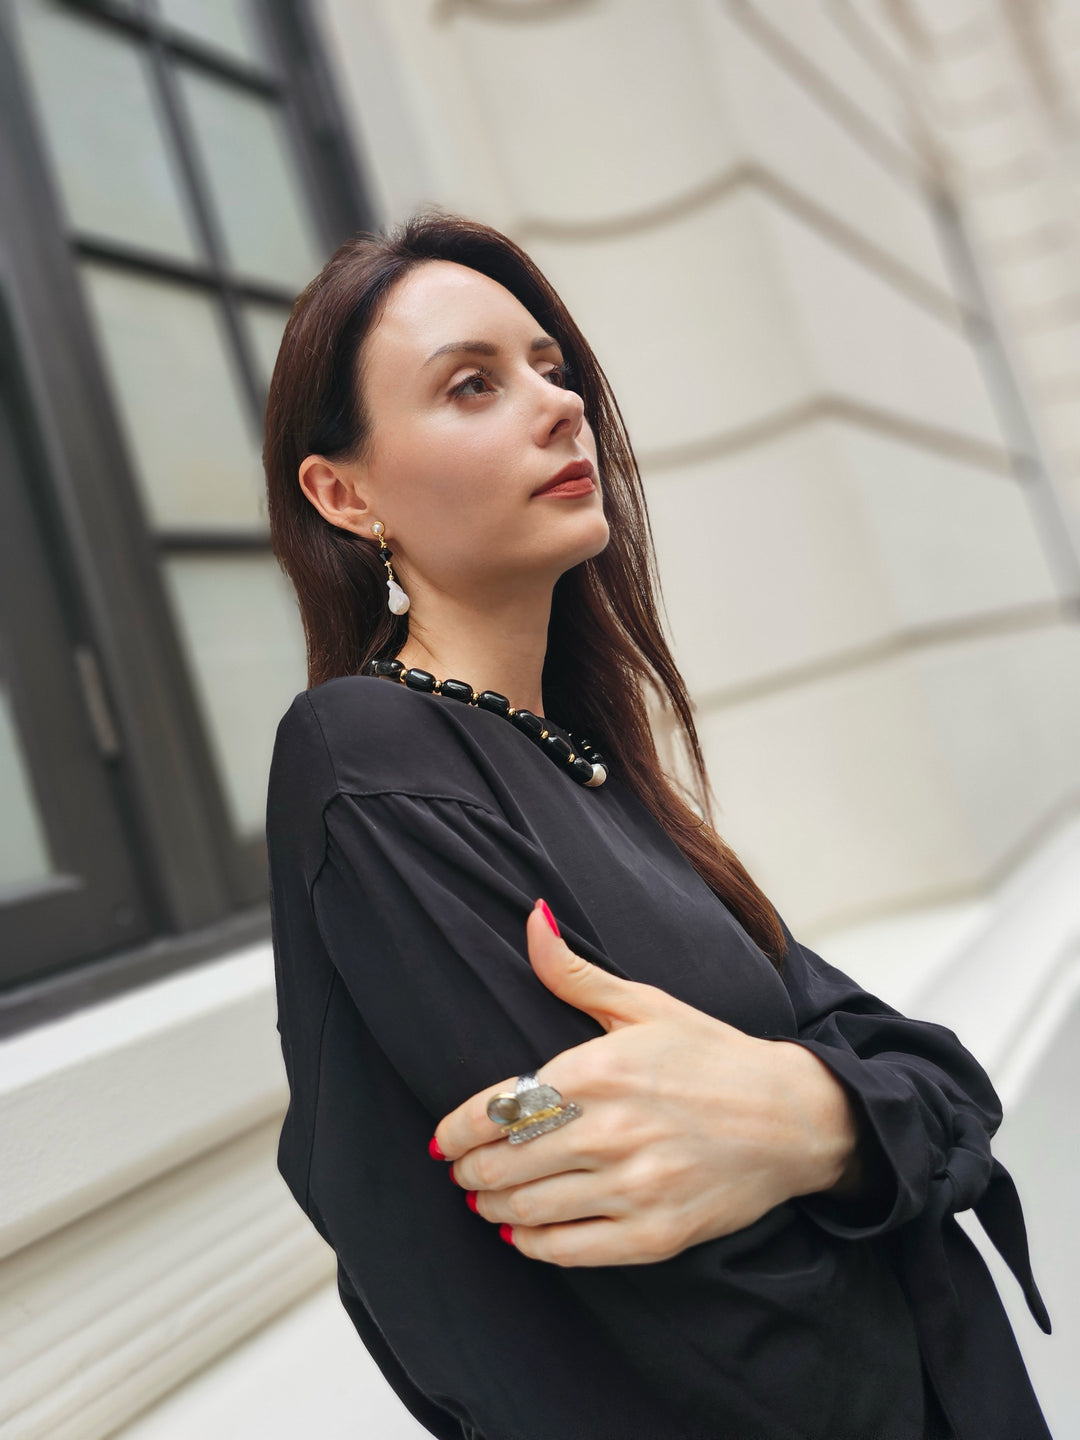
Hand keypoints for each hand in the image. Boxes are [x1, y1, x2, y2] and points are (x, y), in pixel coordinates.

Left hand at [431, 899, 862, 1266]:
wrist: (793, 1116)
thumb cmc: (711, 1056)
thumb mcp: (644, 1003)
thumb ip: (573, 971)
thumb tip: (531, 917)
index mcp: (599, 1070)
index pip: (499, 1108)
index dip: (457, 1130)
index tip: (442, 1139)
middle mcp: (611, 1131)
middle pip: (504, 1163)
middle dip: (468, 1170)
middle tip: (460, 1170)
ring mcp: (635, 1186)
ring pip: (528, 1209)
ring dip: (492, 1206)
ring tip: (485, 1198)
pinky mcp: (656, 1233)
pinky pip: (570, 1250)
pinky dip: (533, 1244)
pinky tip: (523, 1232)